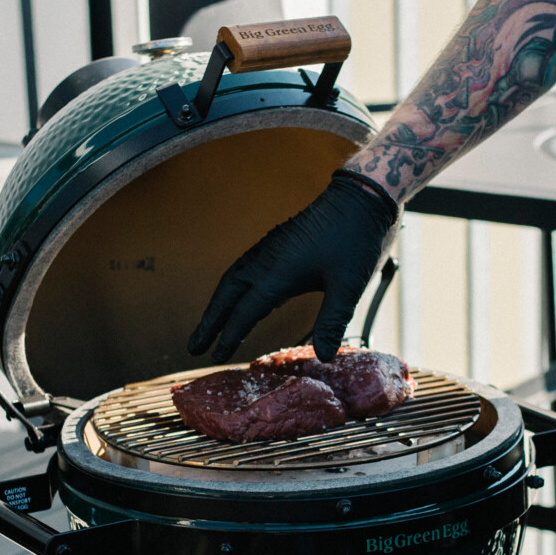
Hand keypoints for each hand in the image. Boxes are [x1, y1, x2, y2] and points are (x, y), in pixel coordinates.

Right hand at [187, 170, 398, 362]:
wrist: (361, 196)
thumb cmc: (356, 239)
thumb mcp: (348, 286)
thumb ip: (332, 322)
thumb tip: (324, 357)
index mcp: (277, 273)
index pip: (244, 312)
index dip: (229, 337)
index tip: (216, 357)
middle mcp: (266, 260)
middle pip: (226, 295)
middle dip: (209, 322)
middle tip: (194, 347)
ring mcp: (270, 249)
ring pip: (233, 280)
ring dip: (218, 305)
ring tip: (208, 327)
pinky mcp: (278, 243)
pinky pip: (245, 270)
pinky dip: (234, 290)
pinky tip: (242, 301)